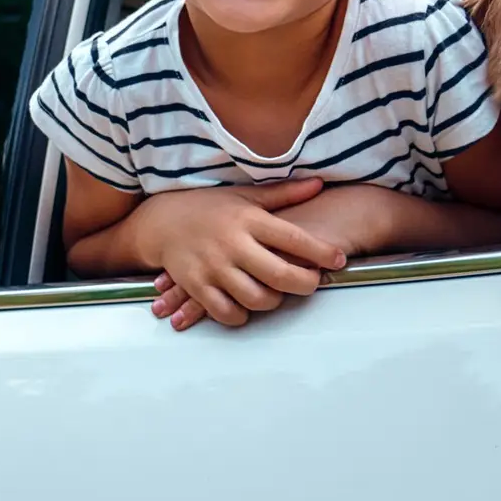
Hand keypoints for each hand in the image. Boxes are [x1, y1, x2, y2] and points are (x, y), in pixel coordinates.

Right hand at [145, 179, 345, 331]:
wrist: (161, 221)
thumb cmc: (210, 208)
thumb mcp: (246, 195)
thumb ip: (284, 195)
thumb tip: (320, 184)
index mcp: (249, 219)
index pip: (293, 239)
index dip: (321, 252)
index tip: (339, 260)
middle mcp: (232, 243)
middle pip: (280, 275)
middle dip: (305, 284)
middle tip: (313, 283)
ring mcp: (213, 267)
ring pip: (256, 299)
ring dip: (274, 302)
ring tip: (278, 293)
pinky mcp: (196, 285)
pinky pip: (225, 312)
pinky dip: (241, 316)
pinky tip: (247, 307)